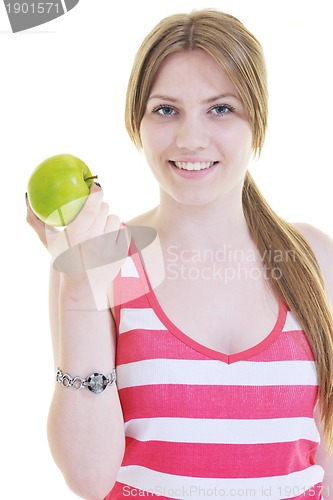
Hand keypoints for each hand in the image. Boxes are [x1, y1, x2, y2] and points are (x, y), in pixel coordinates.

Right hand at [26, 183, 129, 308]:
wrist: (83, 287)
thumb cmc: (64, 260)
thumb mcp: (50, 244)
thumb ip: (38, 224)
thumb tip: (28, 204)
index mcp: (77, 235)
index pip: (92, 207)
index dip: (96, 192)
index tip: (96, 186)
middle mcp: (95, 241)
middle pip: (105, 209)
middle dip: (100, 207)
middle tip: (94, 211)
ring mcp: (110, 248)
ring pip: (115, 218)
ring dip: (109, 219)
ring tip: (101, 226)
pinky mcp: (121, 254)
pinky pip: (125, 231)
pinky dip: (118, 232)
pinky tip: (109, 237)